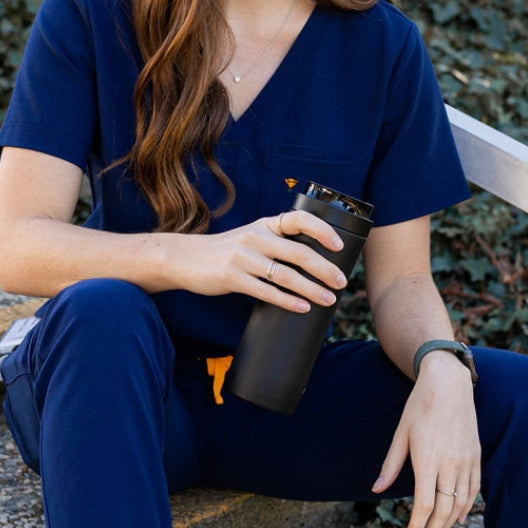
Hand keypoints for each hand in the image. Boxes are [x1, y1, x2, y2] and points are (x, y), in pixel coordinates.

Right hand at [172, 210, 347, 311]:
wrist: (185, 258)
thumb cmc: (226, 251)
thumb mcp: (251, 237)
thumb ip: (275, 242)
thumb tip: (312, 260)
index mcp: (265, 224)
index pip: (299, 219)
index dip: (322, 230)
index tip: (339, 246)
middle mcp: (256, 237)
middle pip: (299, 252)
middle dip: (325, 269)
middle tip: (342, 282)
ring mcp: (243, 257)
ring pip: (286, 275)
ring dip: (312, 289)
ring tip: (329, 299)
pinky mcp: (232, 277)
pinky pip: (266, 291)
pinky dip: (287, 301)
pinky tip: (302, 307)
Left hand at [371, 352, 480, 527]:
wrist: (449, 383)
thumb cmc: (420, 406)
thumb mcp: (401, 433)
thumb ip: (391, 464)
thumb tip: (377, 489)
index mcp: (428, 459)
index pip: (424, 505)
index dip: (417, 527)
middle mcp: (450, 463)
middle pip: (444, 510)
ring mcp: (466, 461)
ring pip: (461, 504)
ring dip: (447, 526)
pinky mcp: (476, 457)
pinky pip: (473, 490)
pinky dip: (465, 508)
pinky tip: (457, 518)